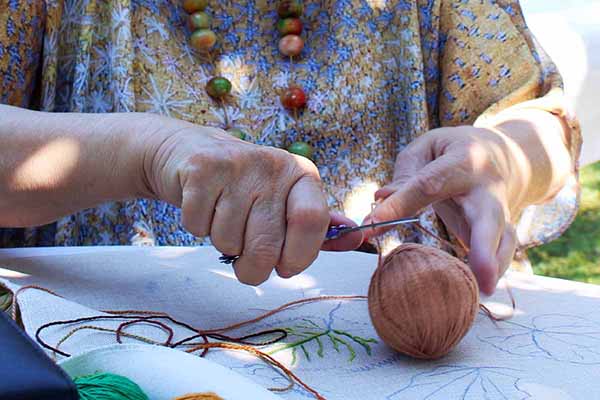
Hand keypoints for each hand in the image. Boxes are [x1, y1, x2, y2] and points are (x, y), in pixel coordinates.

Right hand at [140, 119, 361, 284]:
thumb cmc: (247, 188)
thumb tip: (358, 241)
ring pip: (228, 240)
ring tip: (224, 221)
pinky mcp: (202, 169)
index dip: (299, 256)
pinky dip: (198, 229)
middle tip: (248, 266)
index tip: (286, 268)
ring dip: (223, 245)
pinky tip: (205, 208)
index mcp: (301, 175)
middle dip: (254, 269)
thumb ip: (318, 228)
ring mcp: (237, 164)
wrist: (193, 151)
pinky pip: (198, 227)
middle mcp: (274, 164)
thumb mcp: (286, 202)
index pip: (311, 222)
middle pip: (267, 244)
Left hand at [364, 126, 527, 294]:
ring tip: (483, 290)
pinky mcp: (503, 229)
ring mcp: (500, 210)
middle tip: (481, 275)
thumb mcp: (428, 148)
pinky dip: (494, 270)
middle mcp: (487, 187)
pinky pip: (502, 251)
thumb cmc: (454, 151)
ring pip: (503, 238)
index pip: (428, 184)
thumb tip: (380, 202)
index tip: (371, 224)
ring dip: (494, 265)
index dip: (399, 204)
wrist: (506, 156)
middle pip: (487, 217)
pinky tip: (481, 289)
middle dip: (483, 246)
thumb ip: (406, 173)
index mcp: (463, 160)